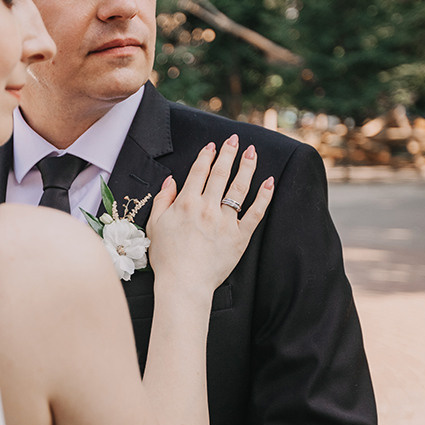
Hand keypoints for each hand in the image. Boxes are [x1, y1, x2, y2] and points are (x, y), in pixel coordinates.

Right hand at [147, 135, 273, 295]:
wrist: (184, 284)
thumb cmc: (166, 258)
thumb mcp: (155, 225)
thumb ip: (163, 200)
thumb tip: (171, 180)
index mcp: (186, 203)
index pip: (198, 173)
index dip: (206, 157)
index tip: (212, 146)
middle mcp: (207, 208)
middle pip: (220, 174)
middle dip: (228, 154)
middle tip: (235, 139)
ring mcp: (225, 222)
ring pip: (239, 188)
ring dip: (246, 167)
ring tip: (252, 152)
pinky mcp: (240, 237)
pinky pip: (255, 213)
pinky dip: (264, 197)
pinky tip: (269, 182)